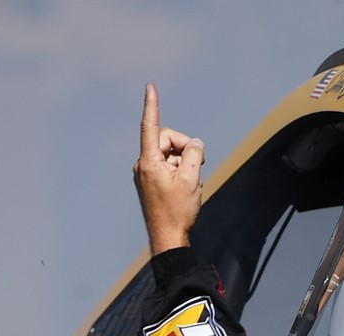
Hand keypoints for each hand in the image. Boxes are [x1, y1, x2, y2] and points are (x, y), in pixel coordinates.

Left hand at [133, 82, 204, 254]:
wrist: (169, 240)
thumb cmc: (178, 212)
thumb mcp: (192, 179)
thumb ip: (194, 153)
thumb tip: (195, 143)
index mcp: (149, 162)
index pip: (151, 127)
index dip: (152, 105)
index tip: (150, 87)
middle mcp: (144, 165)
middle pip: (168, 140)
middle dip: (185, 148)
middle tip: (199, 164)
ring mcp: (148, 174)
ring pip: (172, 155)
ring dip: (186, 165)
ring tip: (192, 186)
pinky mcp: (153, 183)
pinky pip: (170, 168)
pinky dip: (182, 174)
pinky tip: (188, 191)